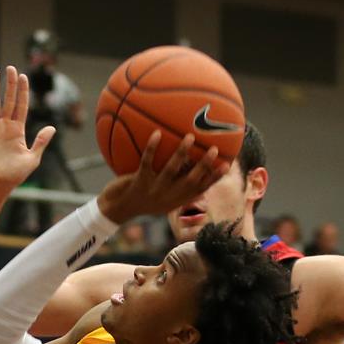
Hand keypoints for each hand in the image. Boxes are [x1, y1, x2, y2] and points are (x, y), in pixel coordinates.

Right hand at [0, 67, 54, 190]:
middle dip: (10, 84)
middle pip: (8, 100)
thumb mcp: (32, 158)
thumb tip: (52, 127)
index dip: (22, 91)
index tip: (23, 76)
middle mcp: (5, 126)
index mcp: (18, 130)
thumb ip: (40, 141)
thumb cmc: (15, 175)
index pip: (21, 106)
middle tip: (11, 68)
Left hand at [96, 132, 228, 224]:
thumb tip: (189, 165)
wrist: (116, 210)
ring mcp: (154, 190)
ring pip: (171, 171)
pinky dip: (152, 148)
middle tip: (215, 149)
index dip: (214, 178)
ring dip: (181, 154)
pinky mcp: (139, 183)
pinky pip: (147, 162)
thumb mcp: (160, 197)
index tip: (227, 164)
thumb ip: (175, 185)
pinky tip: (156, 133)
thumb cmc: (140, 198)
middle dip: (204, 166)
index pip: (199, 189)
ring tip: (190, 137)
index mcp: (176, 200)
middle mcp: (168, 197)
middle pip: (190, 181)